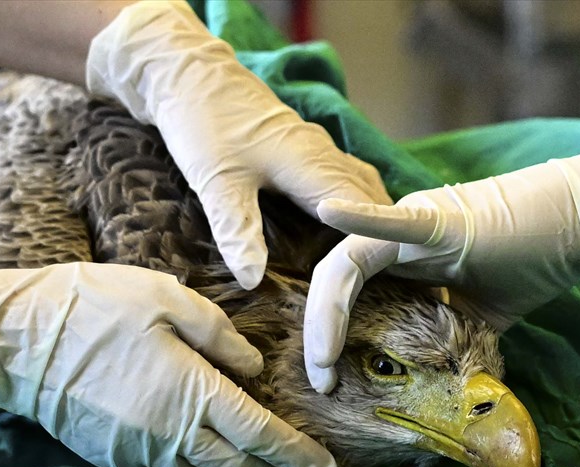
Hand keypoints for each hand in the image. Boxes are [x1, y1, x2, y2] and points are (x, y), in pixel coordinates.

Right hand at [0, 259, 336, 466]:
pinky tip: (210, 465)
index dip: (297, 457)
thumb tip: (253, 366)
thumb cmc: (93, 307)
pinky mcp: (112, 458)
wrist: (14, 340)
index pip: (260, 436)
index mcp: (192, 392)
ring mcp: (139, 452)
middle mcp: (170, 434)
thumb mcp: (165, 298)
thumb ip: (218, 334)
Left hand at [86, 0, 390, 288]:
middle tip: (395, 275)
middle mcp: (322, 153)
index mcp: (312, 163)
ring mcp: (314, 148)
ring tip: (379, 256)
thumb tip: (253, 282)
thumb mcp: (216, 182)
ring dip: (370, 216)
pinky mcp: (300, 147)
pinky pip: (342, 177)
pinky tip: (344, 224)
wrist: (184, 72)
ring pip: (359, 185)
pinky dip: (352, 202)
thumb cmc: (201, 121)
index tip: (389, 274)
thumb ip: (238, 232)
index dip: (375, 242)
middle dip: (383, 233)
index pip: (360, 208)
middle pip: (369, 197)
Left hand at [304, 124, 579, 392]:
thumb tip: (444, 389)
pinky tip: (328, 211)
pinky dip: (359, 218)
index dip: (330, 336)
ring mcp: (413, 225)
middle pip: (336, 282)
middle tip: (320, 381)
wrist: (579, 225)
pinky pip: (392, 223)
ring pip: (348, 261)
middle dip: (318, 334)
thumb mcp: (480, 316)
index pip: (349, 296)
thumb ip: (454, 340)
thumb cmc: (532, 260)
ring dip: (327, 312)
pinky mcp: (439, 219)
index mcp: (404, 262)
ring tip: (321, 359)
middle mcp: (397, 239)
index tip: (329, 382)